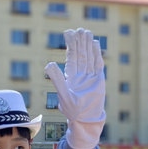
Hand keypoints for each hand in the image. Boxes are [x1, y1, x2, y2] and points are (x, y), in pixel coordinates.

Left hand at [44, 28, 105, 148]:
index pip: (71, 56)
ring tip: (86, 32)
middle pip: (80, 54)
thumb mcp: (63, 93)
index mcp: (70, 75)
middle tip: (79, 29)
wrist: (86, 119)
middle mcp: (80, 73)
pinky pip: (98, 64)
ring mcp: (90, 76)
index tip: (68, 32)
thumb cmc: (72, 110)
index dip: (70, 45)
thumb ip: (57, 78)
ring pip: (89, 56)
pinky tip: (95, 43)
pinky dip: (97, 54)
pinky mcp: (99, 79)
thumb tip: (48, 64)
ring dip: (88, 45)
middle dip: (80, 42)